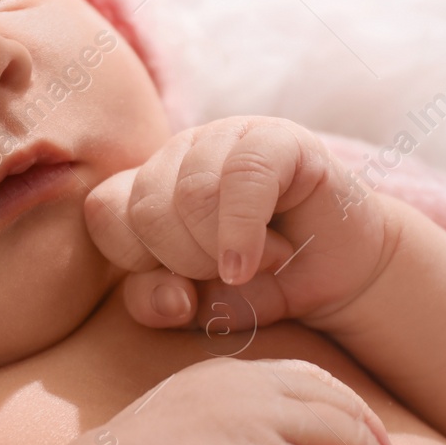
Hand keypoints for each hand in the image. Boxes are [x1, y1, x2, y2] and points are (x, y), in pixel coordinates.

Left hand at [84, 116, 395, 332]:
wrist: (340, 275)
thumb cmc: (259, 285)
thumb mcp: (197, 307)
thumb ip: (156, 302)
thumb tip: (169, 295)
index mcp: (147, 185)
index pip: (105, 211)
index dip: (135, 261)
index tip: (179, 288)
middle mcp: (179, 153)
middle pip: (147, 207)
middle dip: (185, 261)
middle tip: (226, 274)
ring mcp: (226, 137)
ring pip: (191, 193)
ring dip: (222, 250)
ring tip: (257, 262)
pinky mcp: (277, 139)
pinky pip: (243, 177)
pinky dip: (245, 232)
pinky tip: (261, 261)